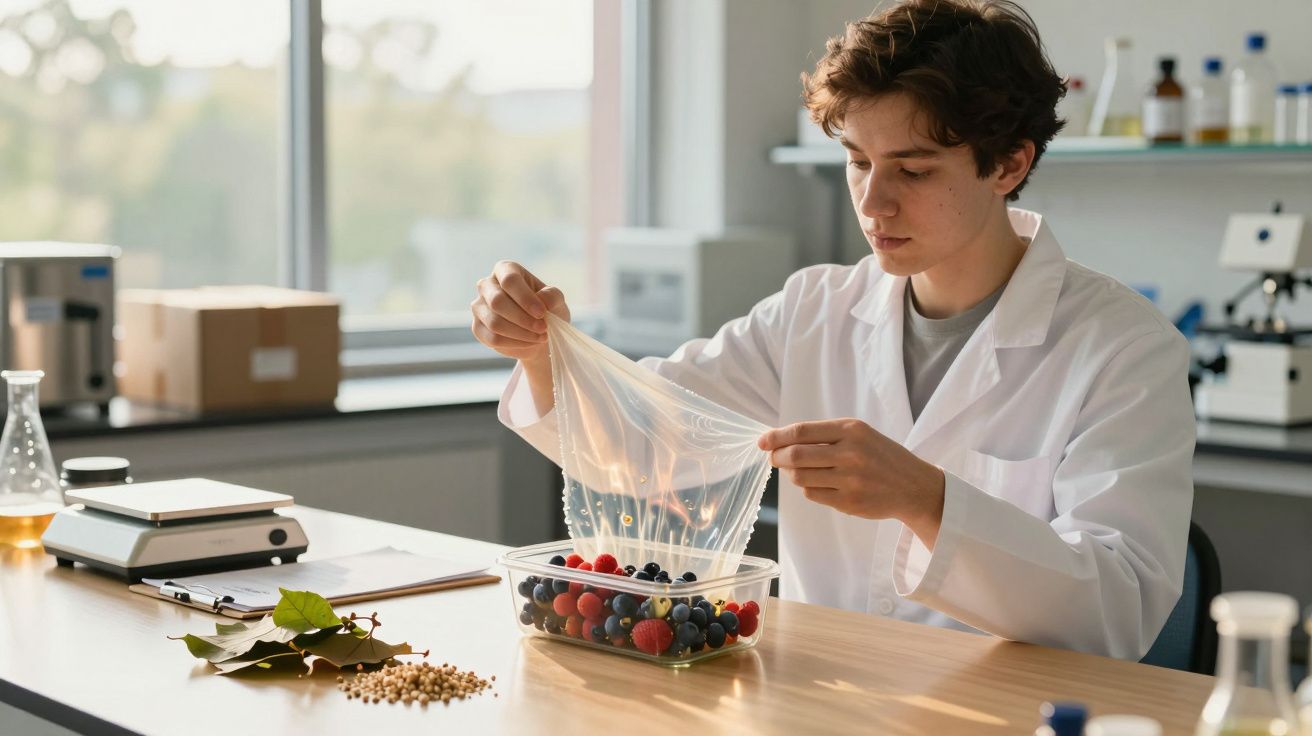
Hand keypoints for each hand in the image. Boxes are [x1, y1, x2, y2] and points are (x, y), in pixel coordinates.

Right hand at [471, 261, 569, 412]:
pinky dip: (515, 343)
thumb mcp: (557, 300)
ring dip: (521, 333)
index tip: (542, 313)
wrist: (539, 334)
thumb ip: (552, 295)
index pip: (509, 280)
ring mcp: (479, 306)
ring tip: (540, 336)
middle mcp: (487, 285)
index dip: (525, 298)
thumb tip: (541, 299)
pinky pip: (492, 338)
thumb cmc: (547, 310)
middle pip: (497, 301)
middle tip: (543, 328)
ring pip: (494, 322)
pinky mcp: (477, 327)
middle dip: (523, 319)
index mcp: (505, 270)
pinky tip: (529, 342)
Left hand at [758, 418, 946, 547]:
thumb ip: (825, 435)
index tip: (762, 441)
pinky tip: (814, 483)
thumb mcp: (860, 434)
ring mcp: (850, 480)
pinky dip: (806, 488)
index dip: (776, 437)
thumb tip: (781, 441)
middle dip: (777, 457)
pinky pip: (812, 494)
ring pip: (800, 477)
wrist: (914, 487)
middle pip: (796, 456)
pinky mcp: (849, 502)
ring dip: (790, 474)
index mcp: (852, 430)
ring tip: (795, 470)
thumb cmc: (881, 457)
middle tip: (774, 458)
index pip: (802, 431)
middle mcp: (850, 453)